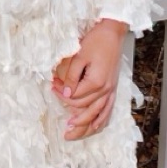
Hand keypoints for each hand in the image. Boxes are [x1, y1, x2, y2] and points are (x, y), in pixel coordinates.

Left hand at [52, 18, 127, 140]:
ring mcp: (111, 91)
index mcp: (96, 82)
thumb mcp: (79, 55)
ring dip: (84, 127)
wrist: (113, 33)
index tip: (53, 85)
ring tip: (71, 134)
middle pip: (84, 109)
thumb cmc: (96, 41)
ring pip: (97, 116)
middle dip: (68, 109)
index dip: (61, 94)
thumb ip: (72, 76)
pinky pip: (108, 110)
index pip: (74, 97)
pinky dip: (101, 121)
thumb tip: (66, 92)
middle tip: (57, 112)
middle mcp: (105, 90)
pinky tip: (94, 128)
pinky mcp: (113, 89)